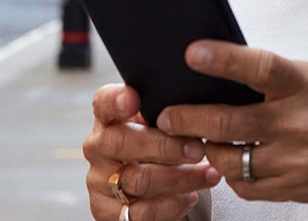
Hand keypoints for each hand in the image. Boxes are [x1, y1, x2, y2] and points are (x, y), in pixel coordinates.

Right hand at [84, 83, 220, 219]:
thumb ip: (168, 109)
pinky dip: (171, 204)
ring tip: (209, 173)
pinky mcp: (107, 213)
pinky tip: (191, 195)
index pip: (103, 102)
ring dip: (180, 178)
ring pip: (137, 179)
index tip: (134, 98)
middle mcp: (98, 147)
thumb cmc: (162, 141)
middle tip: (198, 148)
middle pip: (122, 143)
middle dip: (165, 146)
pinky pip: (140, 212)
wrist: (154, 186)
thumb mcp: (162, 121)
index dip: (116, 100)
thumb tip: (196, 103)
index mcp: (109, 117)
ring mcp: (100, 181)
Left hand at [156, 41, 307, 206]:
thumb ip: (281, 78)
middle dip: (189, 118)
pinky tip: (230, 160)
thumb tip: (234, 71)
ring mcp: (297, 159)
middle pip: (231, 121)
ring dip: (207, 147)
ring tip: (196, 137)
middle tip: (166, 114)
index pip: (260, 67)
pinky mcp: (295, 187)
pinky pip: (247, 185)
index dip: (224, 59)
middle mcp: (301, 122)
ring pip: (231, 158)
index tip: (193, 53)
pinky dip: (231, 172)